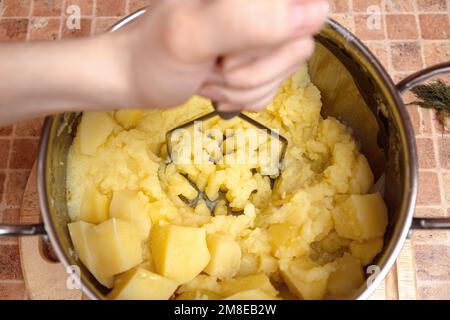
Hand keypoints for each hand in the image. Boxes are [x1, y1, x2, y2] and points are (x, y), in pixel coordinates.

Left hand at [114, 0, 328, 110]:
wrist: (137, 78)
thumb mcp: (192, 37)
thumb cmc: (154, 55)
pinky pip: (273, 89)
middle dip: (250, 70)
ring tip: (208, 76)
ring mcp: (263, 33)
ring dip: (242, 87)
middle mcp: (262, 6)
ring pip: (286, 71)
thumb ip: (248, 22)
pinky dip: (242, 98)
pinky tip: (216, 87)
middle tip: (214, 65)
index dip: (272, 39)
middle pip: (297, 44)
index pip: (305, 9)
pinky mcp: (259, 59)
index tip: (229, 50)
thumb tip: (317, 13)